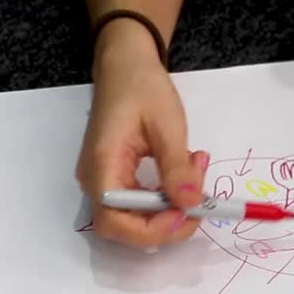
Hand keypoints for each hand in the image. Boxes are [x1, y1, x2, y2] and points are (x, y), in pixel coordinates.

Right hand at [76, 20, 207, 247]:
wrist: (125, 63)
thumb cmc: (142, 86)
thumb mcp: (167, 125)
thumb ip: (177, 168)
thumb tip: (190, 205)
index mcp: (102, 165)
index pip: (114, 222)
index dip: (151, 230)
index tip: (187, 213)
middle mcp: (95, 180)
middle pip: (123, 227)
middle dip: (165, 224)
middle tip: (199, 201)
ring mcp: (103, 179)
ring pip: (133, 219)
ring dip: (168, 210)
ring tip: (195, 175)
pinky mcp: (114, 176)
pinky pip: (137, 203)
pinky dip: (164, 198)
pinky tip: (184, 174)